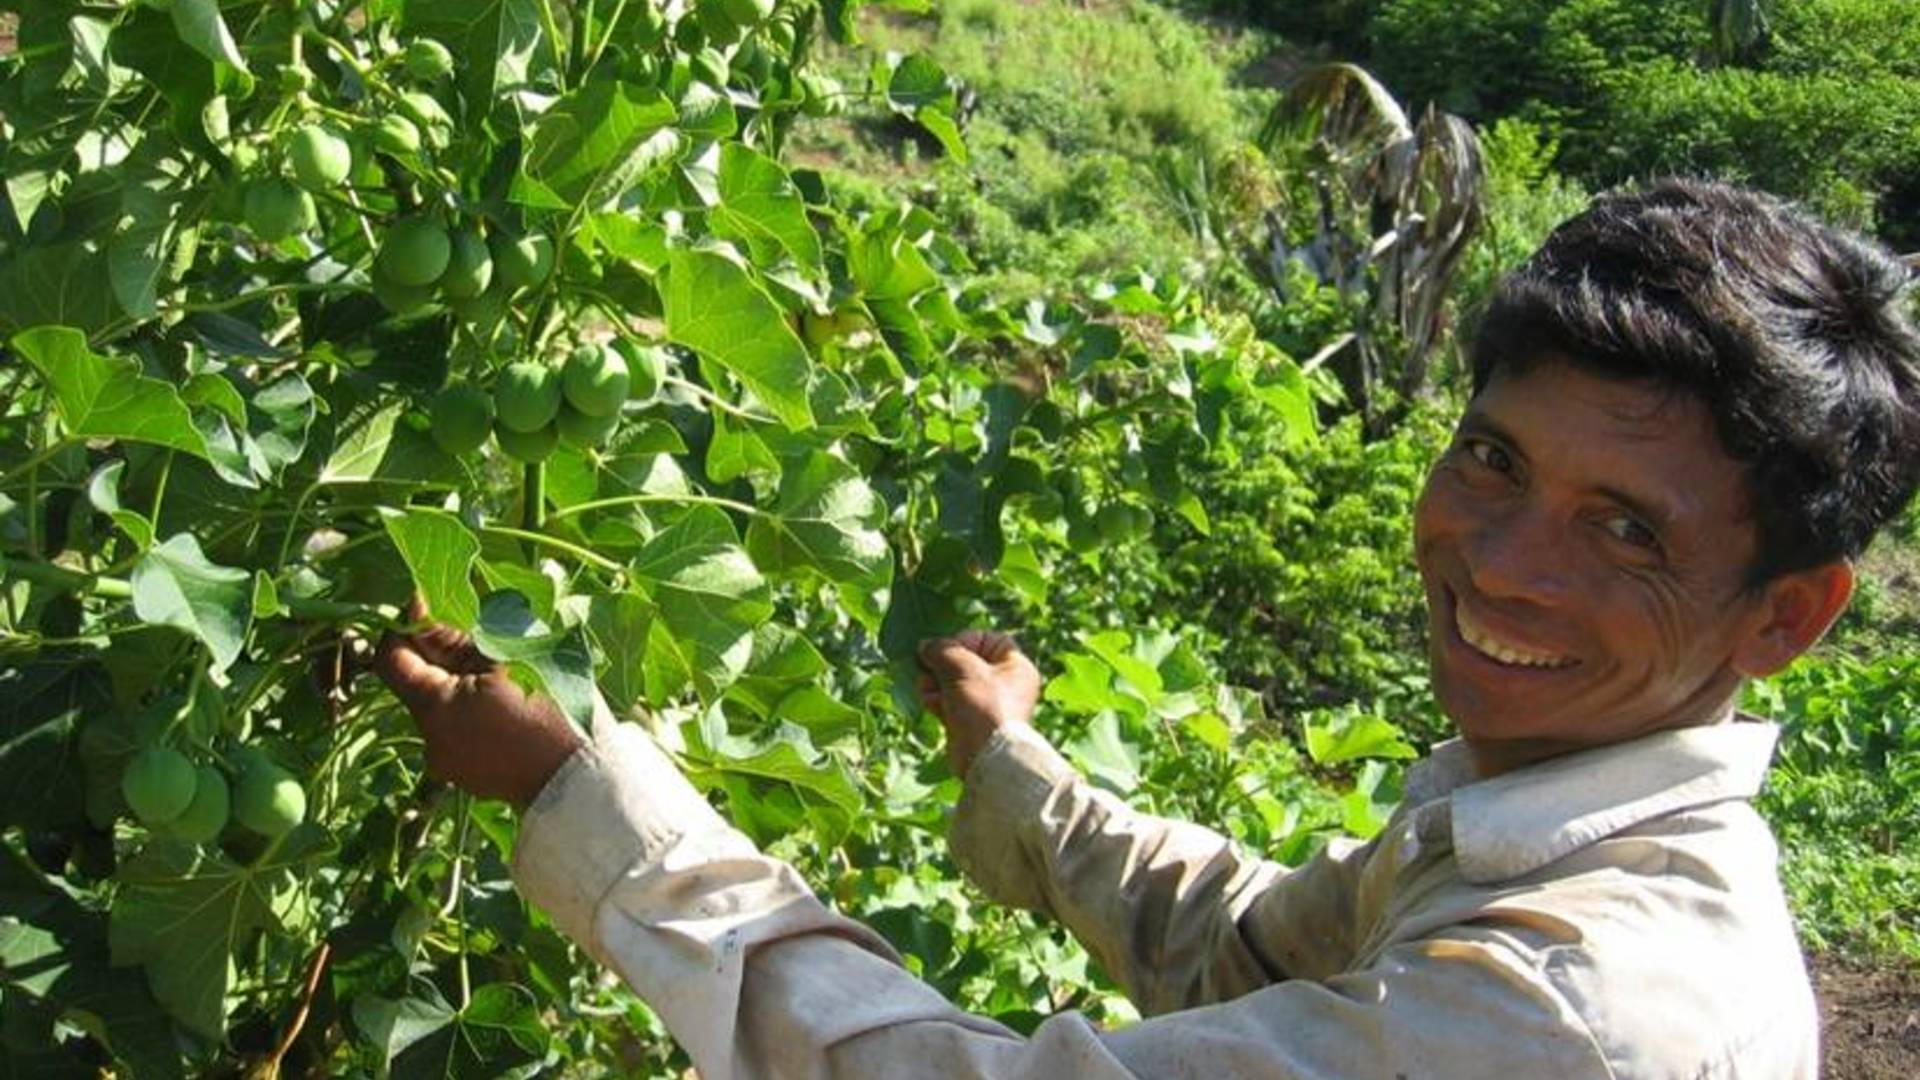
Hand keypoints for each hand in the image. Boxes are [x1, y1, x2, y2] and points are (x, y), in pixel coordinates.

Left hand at [374, 599, 583, 808]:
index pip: (390, 659)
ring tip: (506, 677)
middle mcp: (430, 740)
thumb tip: (417, 609)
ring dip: (463, 686)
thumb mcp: (504, 658)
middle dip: (444, 657)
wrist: (582, 777)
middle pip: (420, 684)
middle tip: (482, 640)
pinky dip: (477, 713)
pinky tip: (511, 709)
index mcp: (434, 707)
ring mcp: (450, 763)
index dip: (405, 628)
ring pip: (445, 708)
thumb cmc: (549, 708)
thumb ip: (452, 635)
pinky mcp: (471, 776)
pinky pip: (463, 733)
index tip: (429, 606)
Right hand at [916, 631, 1040, 779]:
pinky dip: (937, 700)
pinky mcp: (970, 721)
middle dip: (942, 664)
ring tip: (926, 688)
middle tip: (928, 668)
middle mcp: (1005, 683)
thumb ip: (942, 650)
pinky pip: (950, 702)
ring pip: (954, 682)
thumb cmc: (983, 707)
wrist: (985, 758)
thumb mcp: (963, 668)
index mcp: (1015, 666)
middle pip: (966, 661)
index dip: (964, 640)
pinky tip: (929, 703)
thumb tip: (925, 646)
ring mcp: (986, 704)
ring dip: (935, 682)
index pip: (987, 639)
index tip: (947, 651)